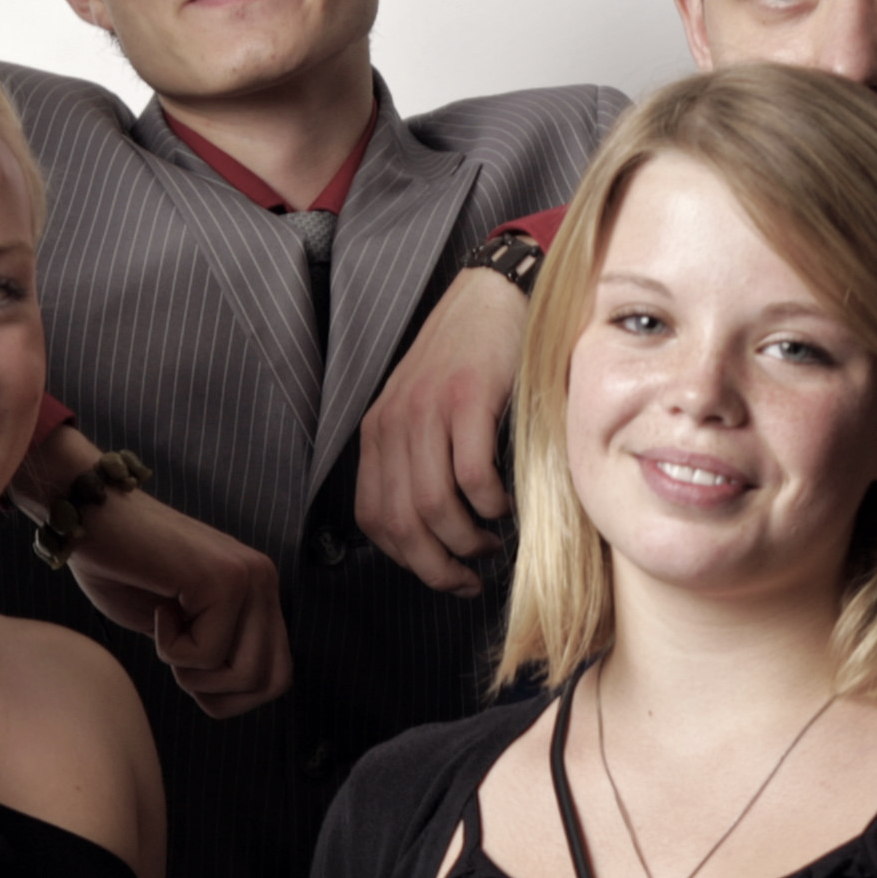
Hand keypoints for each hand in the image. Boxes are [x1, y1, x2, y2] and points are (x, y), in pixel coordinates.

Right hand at [65, 491, 291, 714]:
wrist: (89, 518)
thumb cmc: (121, 571)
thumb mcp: (180, 626)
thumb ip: (217, 651)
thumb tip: (235, 697)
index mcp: (259, 593)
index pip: (278, 676)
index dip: (231, 696)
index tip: (189, 666)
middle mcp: (264, 582)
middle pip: (271, 682)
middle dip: (215, 693)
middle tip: (176, 654)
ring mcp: (249, 579)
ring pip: (244, 674)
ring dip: (191, 671)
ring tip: (166, 629)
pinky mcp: (223, 580)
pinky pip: (206, 654)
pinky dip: (169, 648)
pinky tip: (158, 607)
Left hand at [352, 266, 526, 592]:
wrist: (489, 298)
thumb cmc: (465, 363)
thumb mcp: (423, 413)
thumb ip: (418, 461)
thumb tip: (434, 531)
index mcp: (377, 433)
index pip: (374, 518)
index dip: (407, 560)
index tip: (441, 575)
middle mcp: (392, 424)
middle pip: (402, 524)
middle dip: (436, 568)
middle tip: (466, 580)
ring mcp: (427, 411)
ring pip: (433, 508)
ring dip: (465, 541)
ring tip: (488, 541)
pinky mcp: (466, 400)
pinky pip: (471, 476)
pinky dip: (489, 504)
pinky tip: (502, 503)